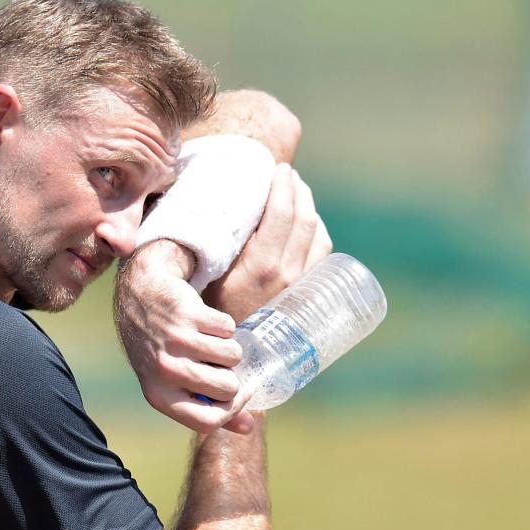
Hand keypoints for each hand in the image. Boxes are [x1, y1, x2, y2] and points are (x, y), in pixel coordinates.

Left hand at [116, 241, 255, 433]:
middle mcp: (165, 371)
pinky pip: (229, 328)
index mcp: (158, 396)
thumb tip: (248, 427)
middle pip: (227, 389)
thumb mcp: (173, 382)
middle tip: (220, 364)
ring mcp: (177, 341)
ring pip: (232, 356)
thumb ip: (209, 406)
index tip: (241, 394)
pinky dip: (223, 325)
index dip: (232, 411)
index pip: (207, 422)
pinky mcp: (189, 314)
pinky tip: (203, 322)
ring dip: (228, 347)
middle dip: (233, 376)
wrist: (140, 296)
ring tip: (208, 341)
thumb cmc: (161, 348)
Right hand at [204, 164, 332, 321]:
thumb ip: (214, 246)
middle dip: (299, 191)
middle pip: (305, 220)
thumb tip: (212, 207)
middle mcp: (287, 275)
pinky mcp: (307, 298)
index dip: (283, 185)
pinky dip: (319, 234)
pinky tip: (310, 227)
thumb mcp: (206, 277)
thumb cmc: (208, 314)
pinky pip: (322, 257)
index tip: (280, 169)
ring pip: (319, 237)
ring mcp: (301, 287)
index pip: (281, 213)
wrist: (230, 359)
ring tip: (300, 196)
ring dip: (311, 211)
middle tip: (290, 176)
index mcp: (261, 265)